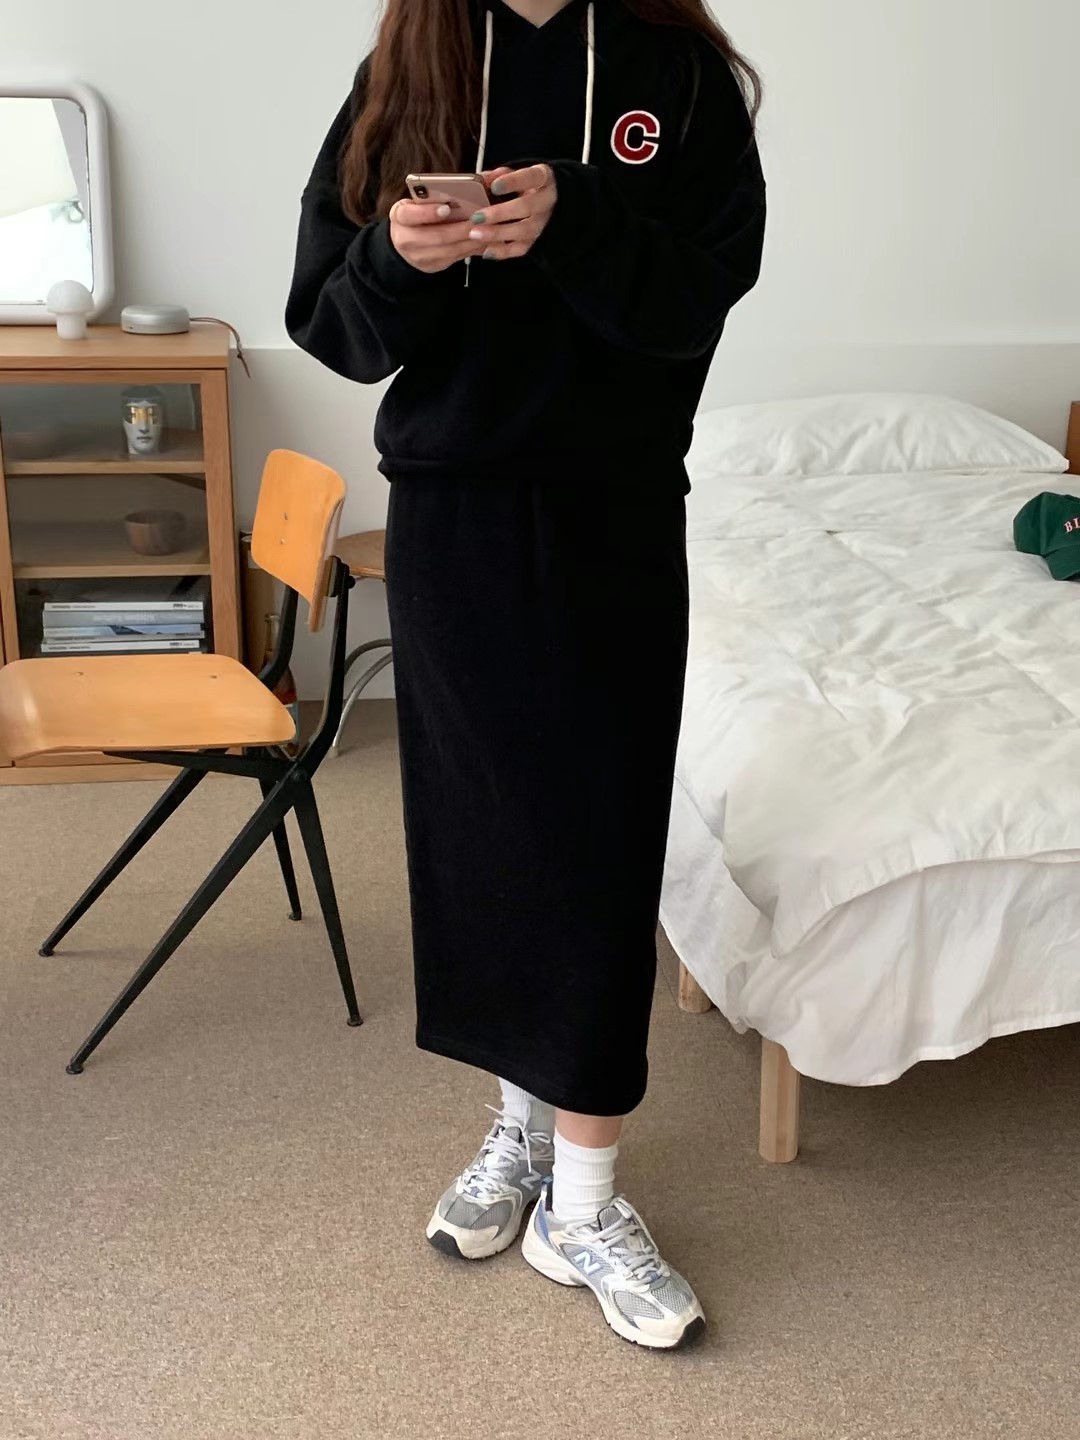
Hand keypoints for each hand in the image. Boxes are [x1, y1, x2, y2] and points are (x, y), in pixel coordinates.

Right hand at [388, 168, 513, 273]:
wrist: (405, 244)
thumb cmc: (417, 214)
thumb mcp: (418, 200)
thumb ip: (440, 190)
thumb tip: (483, 177)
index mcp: (400, 217)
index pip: (408, 215)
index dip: (427, 213)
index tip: (446, 208)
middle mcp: (406, 239)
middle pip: (437, 236)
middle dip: (461, 228)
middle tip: (481, 219)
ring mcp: (420, 257)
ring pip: (450, 250)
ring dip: (472, 240)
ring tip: (489, 229)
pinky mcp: (434, 266)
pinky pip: (457, 258)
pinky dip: (475, 248)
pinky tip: (488, 240)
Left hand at [465, 164, 557, 261]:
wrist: (542, 201)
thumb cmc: (521, 184)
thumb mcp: (512, 173)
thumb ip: (496, 175)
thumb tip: (478, 182)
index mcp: (541, 178)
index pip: (530, 177)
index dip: (512, 183)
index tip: (494, 187)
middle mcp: (545, 202)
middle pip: (526, 207)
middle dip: (500, 213)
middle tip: (477, 217)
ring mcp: (541, 223)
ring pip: (523, 231)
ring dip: (498, 234)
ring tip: (475, 234)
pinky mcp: (535, 241)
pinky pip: (520, 249)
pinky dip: (503, 251)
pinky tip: (486, 251)